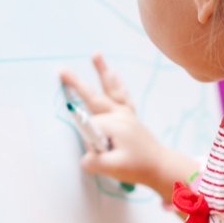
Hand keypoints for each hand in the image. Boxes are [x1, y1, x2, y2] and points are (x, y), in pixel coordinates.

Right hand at [59, 53, 198, 201]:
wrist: (161, 166)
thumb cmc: (139, 167)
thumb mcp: (112, 168)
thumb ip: (92, 160)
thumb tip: (83, 156)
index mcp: (115, 124)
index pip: (89, 127)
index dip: (90, 142)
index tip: (100, 153)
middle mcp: (120, 114)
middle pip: (94, 96)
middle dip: (76, 83)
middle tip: (62, 70)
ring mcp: (125, 113)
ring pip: (110, 89)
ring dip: (102, 71)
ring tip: (96, 55)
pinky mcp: (129, 117)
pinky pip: (122, 96)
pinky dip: (117, 84)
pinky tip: (114, 74)